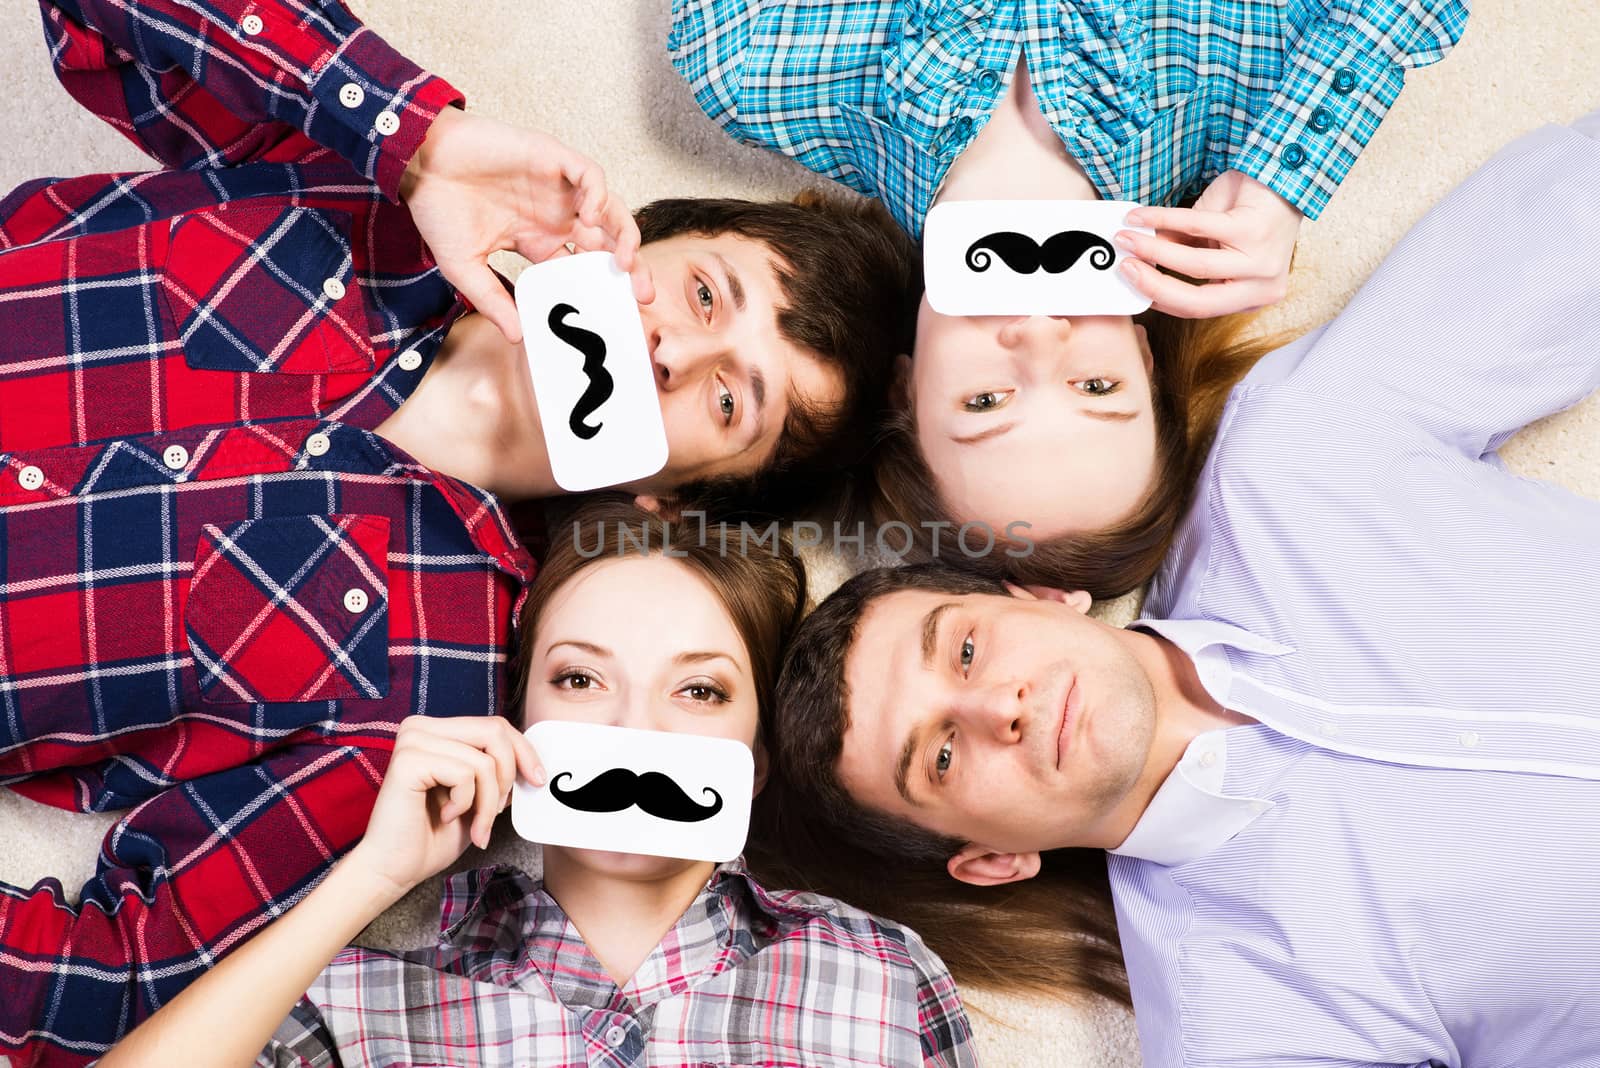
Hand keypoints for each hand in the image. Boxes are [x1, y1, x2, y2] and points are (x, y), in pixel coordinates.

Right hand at [346, 715, 545, 897]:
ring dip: (489, 802)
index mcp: (437, 730)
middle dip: (508, 776)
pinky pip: (465, 774)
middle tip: (500, 811)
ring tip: (475, 825)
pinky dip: (466, 803)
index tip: (537, 780)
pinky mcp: (408, 760)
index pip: (496, 725)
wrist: (396, 869)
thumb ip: (498, 770)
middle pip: (495, 731)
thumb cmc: (434, 835)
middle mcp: (421, 727)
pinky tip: (446, 816)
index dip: (524, 752)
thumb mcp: (479, 796)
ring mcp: (412, 741)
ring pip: (484, 760)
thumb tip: (531, 760)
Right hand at [400, 107, 655, 342]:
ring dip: (623, 234)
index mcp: (538, 240)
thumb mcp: (465, 267)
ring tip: (625, 261)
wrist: (419, 163)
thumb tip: (517, 336)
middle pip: (607, 242)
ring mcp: (556, 188)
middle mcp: (554, 215)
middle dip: (630, 267)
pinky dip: (598, 195)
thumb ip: (493, 300)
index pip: (583, 266)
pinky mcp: (551, 158)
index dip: (602, 286)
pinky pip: (590, 175)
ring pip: (608, 209)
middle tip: (643, 295)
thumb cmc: (438, 209)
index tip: (617, 312)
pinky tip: (589, 218)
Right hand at [1114, 170, 1302, 317]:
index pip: (1198, 309)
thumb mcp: (1211, 243)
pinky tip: (1140, 216)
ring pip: (1195, 266)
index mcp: (1252, 296)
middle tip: (1124, 268)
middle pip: (1198, 302)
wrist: (1280, 173)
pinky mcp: (1254, 230)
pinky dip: (1163, 220)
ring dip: (1152, 251)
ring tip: (1125, 238)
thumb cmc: (1246, 212)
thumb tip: (1139, 261)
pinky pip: (1197, 228)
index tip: (1130, 285)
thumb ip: (1182, 255)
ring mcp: (1262, 261)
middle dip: (1153, 286)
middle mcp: (1262, 285)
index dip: (1159, 299)